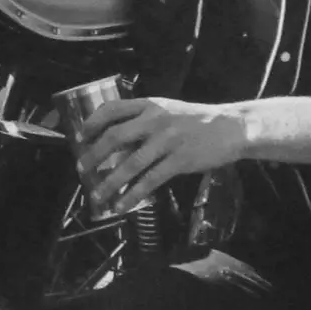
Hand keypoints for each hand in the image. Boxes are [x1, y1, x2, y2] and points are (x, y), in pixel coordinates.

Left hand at [78, 97, 247, 213]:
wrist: (231, 128)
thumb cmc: (195, 120)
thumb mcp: (167, 110)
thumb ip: (143, 121)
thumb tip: (114, 142)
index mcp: (150, 105)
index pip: (112, 109)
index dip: (92, 123)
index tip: (79, 137)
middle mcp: (155, 120)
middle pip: (115, 137)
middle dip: (94, 155)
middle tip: (81, 169)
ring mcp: (167, 140)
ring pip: (130, 164)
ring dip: (110, 182)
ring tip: (96, 195)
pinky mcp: (179, 161)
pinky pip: (150, 180)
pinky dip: (133, 194)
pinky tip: (122, 204)